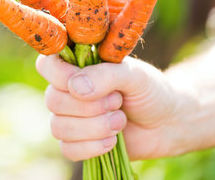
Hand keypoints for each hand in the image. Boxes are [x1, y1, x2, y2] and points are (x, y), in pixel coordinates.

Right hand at [36, 54, 181, 160]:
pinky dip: (93, 147)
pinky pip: (68, 149)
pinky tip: (113, 141)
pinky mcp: (77, 142)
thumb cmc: (150, 90)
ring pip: (59, 128)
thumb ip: (105, 75)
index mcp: (76, 64)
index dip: (61, 76)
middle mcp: (67, 90)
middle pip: (52, 101)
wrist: (168, 122)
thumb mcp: (134, 75)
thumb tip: (75, 88)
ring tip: (120, 121)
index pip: (47, 65)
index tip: (86, 84)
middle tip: (118, 102)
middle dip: (90, 107)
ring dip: (94, 128)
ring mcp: (70, 117)